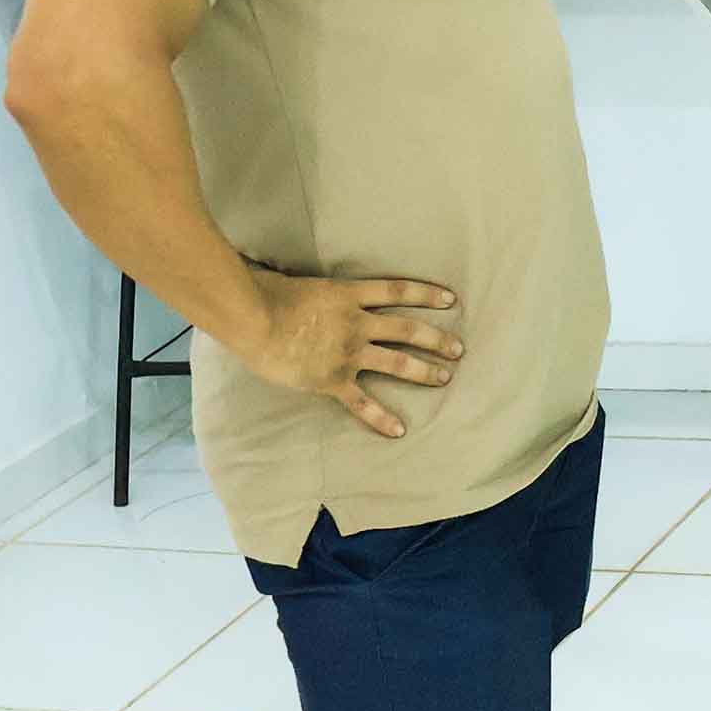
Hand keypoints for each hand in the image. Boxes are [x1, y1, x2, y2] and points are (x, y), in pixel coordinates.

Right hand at [240, 270, 463, 439]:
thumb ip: (317, 289)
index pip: (398, 291)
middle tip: (458, 349)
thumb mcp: (300, 281)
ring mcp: (348, 352)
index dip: (426, 294)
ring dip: (424, 370)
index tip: (450, 299)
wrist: (252, 319)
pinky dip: (381, 417)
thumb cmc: (265, 294)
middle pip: (408, 329)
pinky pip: (363, 402)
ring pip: (397, 361)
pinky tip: (399, 429)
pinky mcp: (332, 379)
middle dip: (436, 339)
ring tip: (445, 377)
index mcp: (349, 295)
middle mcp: (357, 323)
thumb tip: (310, 283)